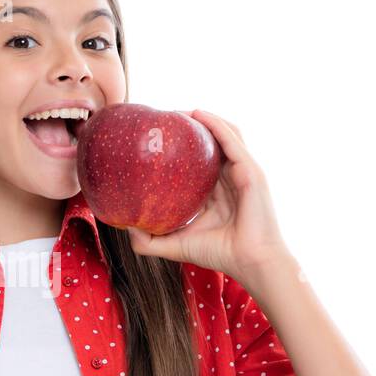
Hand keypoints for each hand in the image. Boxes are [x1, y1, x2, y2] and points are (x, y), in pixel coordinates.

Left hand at [126, 110, 293, 282]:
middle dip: (189, 127)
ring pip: (224, 133)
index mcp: (217, 191)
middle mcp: (230, 177)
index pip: (199, 161)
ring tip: (179, 112)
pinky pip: (231, 140)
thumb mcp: (176, 245)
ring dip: (202, 118)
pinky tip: (197, 114)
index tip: (157, 140)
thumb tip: (124, 228)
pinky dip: (215, 124)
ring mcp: (243, 171)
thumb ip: (149, 241)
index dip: (180, 148)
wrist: (251, 264)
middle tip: (164, 119)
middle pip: (211, 141)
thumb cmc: (220, 254)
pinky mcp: (250, 170)